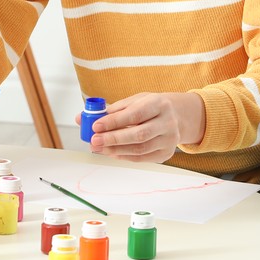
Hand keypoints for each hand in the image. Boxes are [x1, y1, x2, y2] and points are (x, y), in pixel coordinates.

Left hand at [86, 92, 204, 163]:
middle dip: (113, 139)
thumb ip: (111, 109)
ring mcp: (169, 140)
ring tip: (99, 147)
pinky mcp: (166, 153)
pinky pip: (142, 158)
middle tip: (94, 140)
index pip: (135, 114)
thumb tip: (81, 118)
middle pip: (139, 134)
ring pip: (140, 149)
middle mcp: (168, 122)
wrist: (177, 117)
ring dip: (116, 150)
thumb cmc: (151, 107)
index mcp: (160, 104)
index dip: (114, 121)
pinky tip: (111, 152)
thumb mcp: (135, 101)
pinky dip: (124, 156)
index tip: (95, 125)